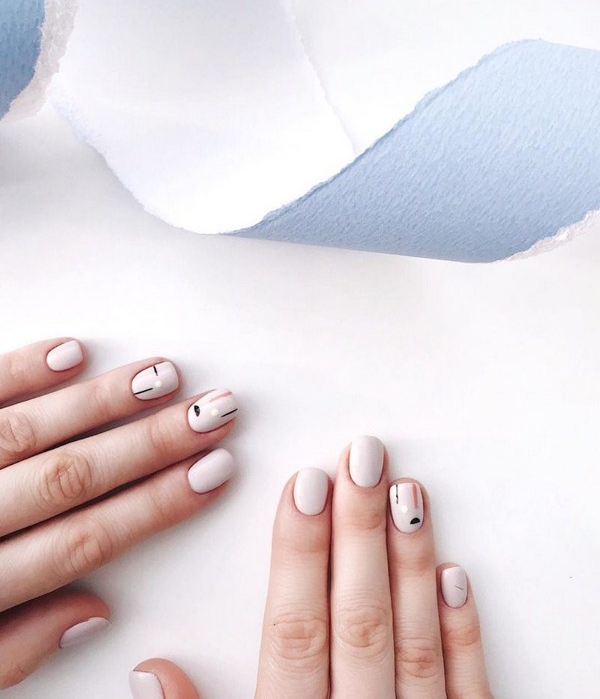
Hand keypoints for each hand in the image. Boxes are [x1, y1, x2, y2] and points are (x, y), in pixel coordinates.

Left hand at [0, 337, 238, 687]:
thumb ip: (17, 650)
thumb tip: (95, 611)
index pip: (84, 541)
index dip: (156, 507)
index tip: (211, 476)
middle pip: (70, 478)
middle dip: (151, 444)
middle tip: (212, 413)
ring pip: (27, 432)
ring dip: (100, 401)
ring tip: (163, 376)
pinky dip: (18, 371)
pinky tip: (71, 352)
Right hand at [130, 437, 492, 697]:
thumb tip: (148, 670)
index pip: (294, 632)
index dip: (298, 555)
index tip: (305, 485)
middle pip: (358, 622)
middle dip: (357, 534)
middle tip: (362, 458)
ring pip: (416, 646)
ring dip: (411, 564)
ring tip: (406, 492)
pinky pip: (472, 695)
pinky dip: (464, 634)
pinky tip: (455, 573)